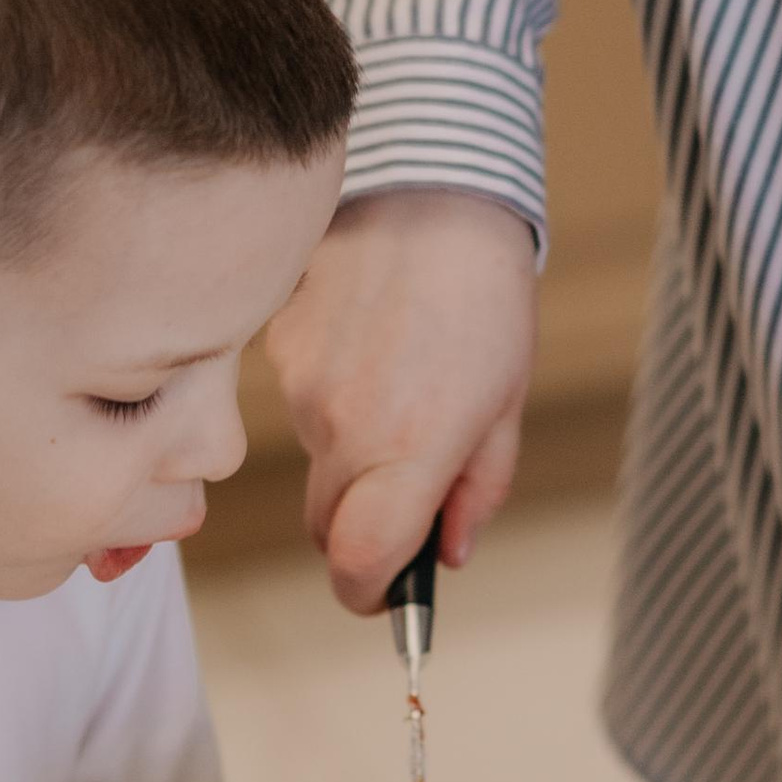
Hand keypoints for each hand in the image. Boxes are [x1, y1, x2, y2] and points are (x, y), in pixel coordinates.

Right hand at [263, 187, 537, 611]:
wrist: (432, 186)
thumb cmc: (484, 293)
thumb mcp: (506, 404)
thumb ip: (476, 491)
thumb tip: (446, 554)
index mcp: (409, 448)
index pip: (358, 563)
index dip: (371, 595)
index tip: (387, 594)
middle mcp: (342, 426)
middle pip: (328, 525)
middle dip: (364, 527)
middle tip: (410, 488)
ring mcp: (299, 385)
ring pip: (317, 459)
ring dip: (352, 448)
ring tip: (403, 380)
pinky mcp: (275, 346)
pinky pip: (299, 401)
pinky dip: (331, 393)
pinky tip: (371, 344)